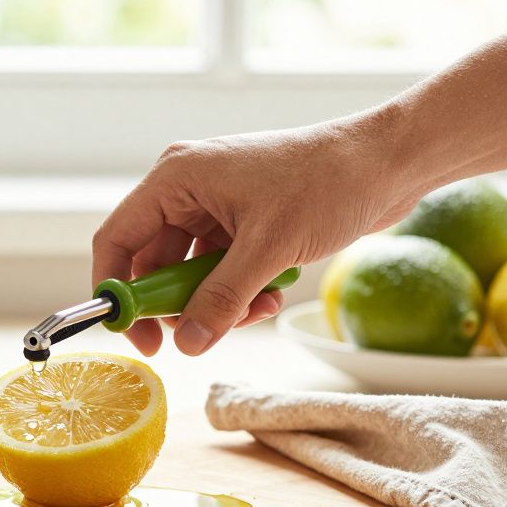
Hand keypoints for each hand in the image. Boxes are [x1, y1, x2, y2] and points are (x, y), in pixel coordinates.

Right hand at [92, 109, 422, 355]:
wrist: (388, 162)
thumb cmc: (327, 183)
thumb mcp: (268, 249)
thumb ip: (222, 298)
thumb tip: (188, 344)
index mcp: (177, 178)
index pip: (118, 239)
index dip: (117, 290)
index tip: (134, 334)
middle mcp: (188, 189)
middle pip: (153, 262)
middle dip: (178, 304)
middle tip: (197, 338)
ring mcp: (216, 205)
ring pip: (190, 272)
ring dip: (217, 302)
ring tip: (255, 311)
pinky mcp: (243, 221)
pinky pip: (221, 269)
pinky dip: (240, 291)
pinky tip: (270, 298)